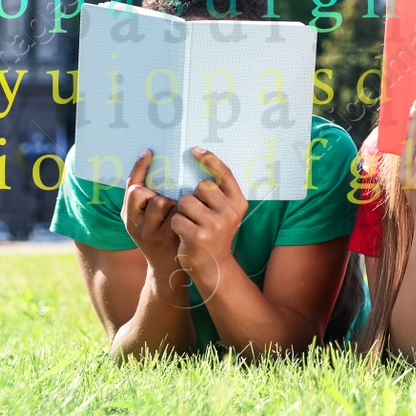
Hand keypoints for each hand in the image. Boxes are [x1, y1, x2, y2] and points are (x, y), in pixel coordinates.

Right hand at [120, 150, 179, 270]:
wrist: (168, 268)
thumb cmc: (162, 236)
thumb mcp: (147, 220)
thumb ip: (148, 201)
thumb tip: (162, 170)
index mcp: (128, 216)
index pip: (129, 186)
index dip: (138, 167)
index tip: (149, 151)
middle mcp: (134, 224)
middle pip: (141, 192)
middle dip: (156, 193)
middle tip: (166, 204)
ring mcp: (149, 232)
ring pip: (161, 201)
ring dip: (172, 203)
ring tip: (176, 216)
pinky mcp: (166, 239)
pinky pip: (177, 214)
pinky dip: (183, 215)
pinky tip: (186, 223)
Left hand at [171, 148, 248, 276]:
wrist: (214, 266)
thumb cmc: (215, 233)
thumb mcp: (226, 213)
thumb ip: (219, 193)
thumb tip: (203, 161)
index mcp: (239, 203)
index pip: (225, 175)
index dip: (210, 159)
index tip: (195, 149)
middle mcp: (230, 212)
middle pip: (202, 186)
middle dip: (194, 196)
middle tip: (197, 212)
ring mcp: (215, 224)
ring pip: (186, 201)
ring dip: (183, 211)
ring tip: (191, 223)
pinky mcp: (198, 236)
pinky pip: (177, 218)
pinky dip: (176, 225)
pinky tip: (184, 234)